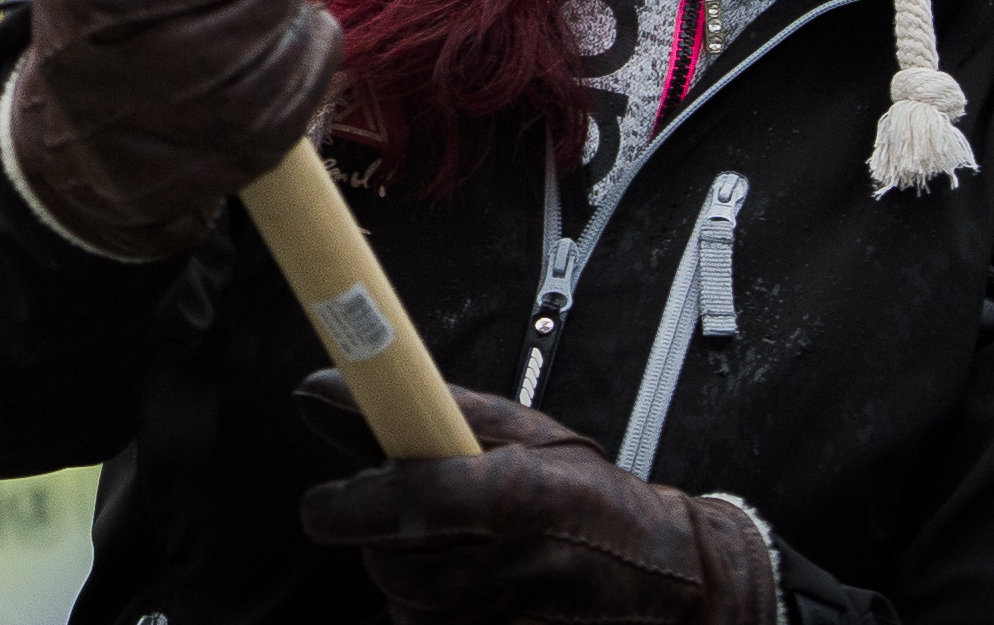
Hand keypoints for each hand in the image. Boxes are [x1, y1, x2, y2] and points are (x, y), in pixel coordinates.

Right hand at [6, 0, 338, 259]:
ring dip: (296, 42)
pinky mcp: (185, 186)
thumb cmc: (115, 3)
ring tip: (301, 7)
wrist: (74, 137)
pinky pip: (268, 141)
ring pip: (246, 99)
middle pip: (207, 47)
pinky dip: (307, 87)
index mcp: (68, 4)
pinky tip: (311, 46)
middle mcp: (92, 84)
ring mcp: (139, 148)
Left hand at [295, 376, 775, 624]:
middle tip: (409, 524)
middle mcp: (515, 565)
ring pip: (411, 610)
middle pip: (396, 567)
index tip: (322, 506)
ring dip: (415, 584)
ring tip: (458, 558)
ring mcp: (514, 621)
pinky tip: (473, 594)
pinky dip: (441, 618)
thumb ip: (420, 410)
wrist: (671, 583)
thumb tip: (323, 391)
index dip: (353, 506)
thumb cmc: (594, 502)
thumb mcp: (521, 435)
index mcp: (516, 495)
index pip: (413, 502)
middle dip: (386, 544)